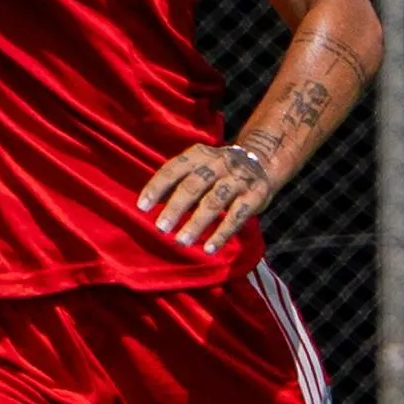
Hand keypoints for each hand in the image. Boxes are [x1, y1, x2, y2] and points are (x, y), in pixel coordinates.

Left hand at [138, 142, 274, 253]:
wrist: (261, 161)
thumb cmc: (217, 171)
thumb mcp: (197, 168)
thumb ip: (175, 183)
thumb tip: (146, 204)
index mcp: (199, 154)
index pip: (173, 169)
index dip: (157, 187)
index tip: (142, 207)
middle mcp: (219, 162)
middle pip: (194, 185)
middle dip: (176, 207)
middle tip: (160, 228)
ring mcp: (239, 178)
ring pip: (214, 201)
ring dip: (196, 223)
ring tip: (181, 241)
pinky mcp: (256, 195)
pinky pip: (237, 216)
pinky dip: (222, 234)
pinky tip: (209, 249)